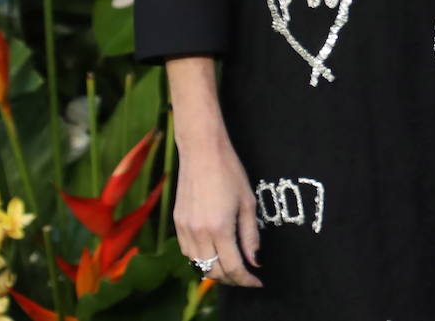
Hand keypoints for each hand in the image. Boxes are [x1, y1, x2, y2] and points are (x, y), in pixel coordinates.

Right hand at [173, 132, 262, 287]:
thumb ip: (251, 235)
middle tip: (246, 276)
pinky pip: (188, 252)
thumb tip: (255, 261)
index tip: (257, 282)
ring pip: (199, 265)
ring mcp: (185, 229)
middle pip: (214, 271)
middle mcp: (199, 233)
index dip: (246, 279)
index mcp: (220, 228)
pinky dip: (200, 258)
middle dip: (232, 278)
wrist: (201, 151)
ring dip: (215, 270)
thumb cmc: (230, 172)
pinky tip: (212, 252)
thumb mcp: (247, 202)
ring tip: (231, 265)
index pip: (233, 267)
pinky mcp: (177, 223)